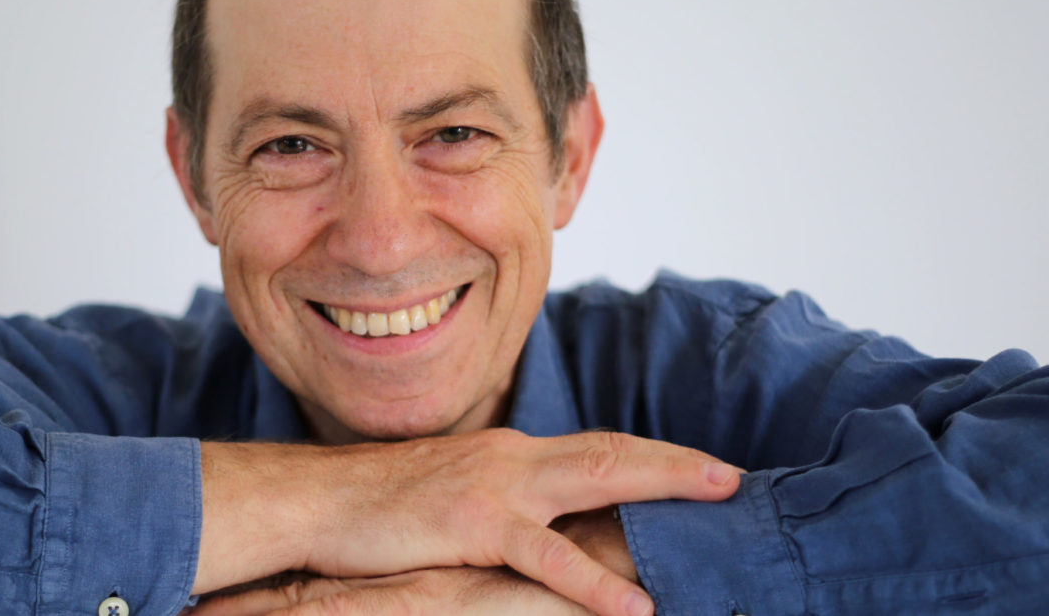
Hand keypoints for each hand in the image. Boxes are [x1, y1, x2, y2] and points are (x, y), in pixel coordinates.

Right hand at [195, 429, 741, 615]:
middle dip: (675, 461)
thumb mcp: (450, 497)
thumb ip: (500, 503)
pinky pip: (546, 557)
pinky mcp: (472, 526)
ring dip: (659, 490)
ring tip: (714, 505)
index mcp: (509, 455)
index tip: (698, 467)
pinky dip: (593, 583)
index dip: (650, 455)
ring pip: (593, 481)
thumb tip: (537, 524)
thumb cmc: (377, 507)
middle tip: (733, 476)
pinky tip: (634, 606)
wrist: (315, 501)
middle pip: (610, 451)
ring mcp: (495, 488)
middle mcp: (512, 459)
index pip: (593, 448)